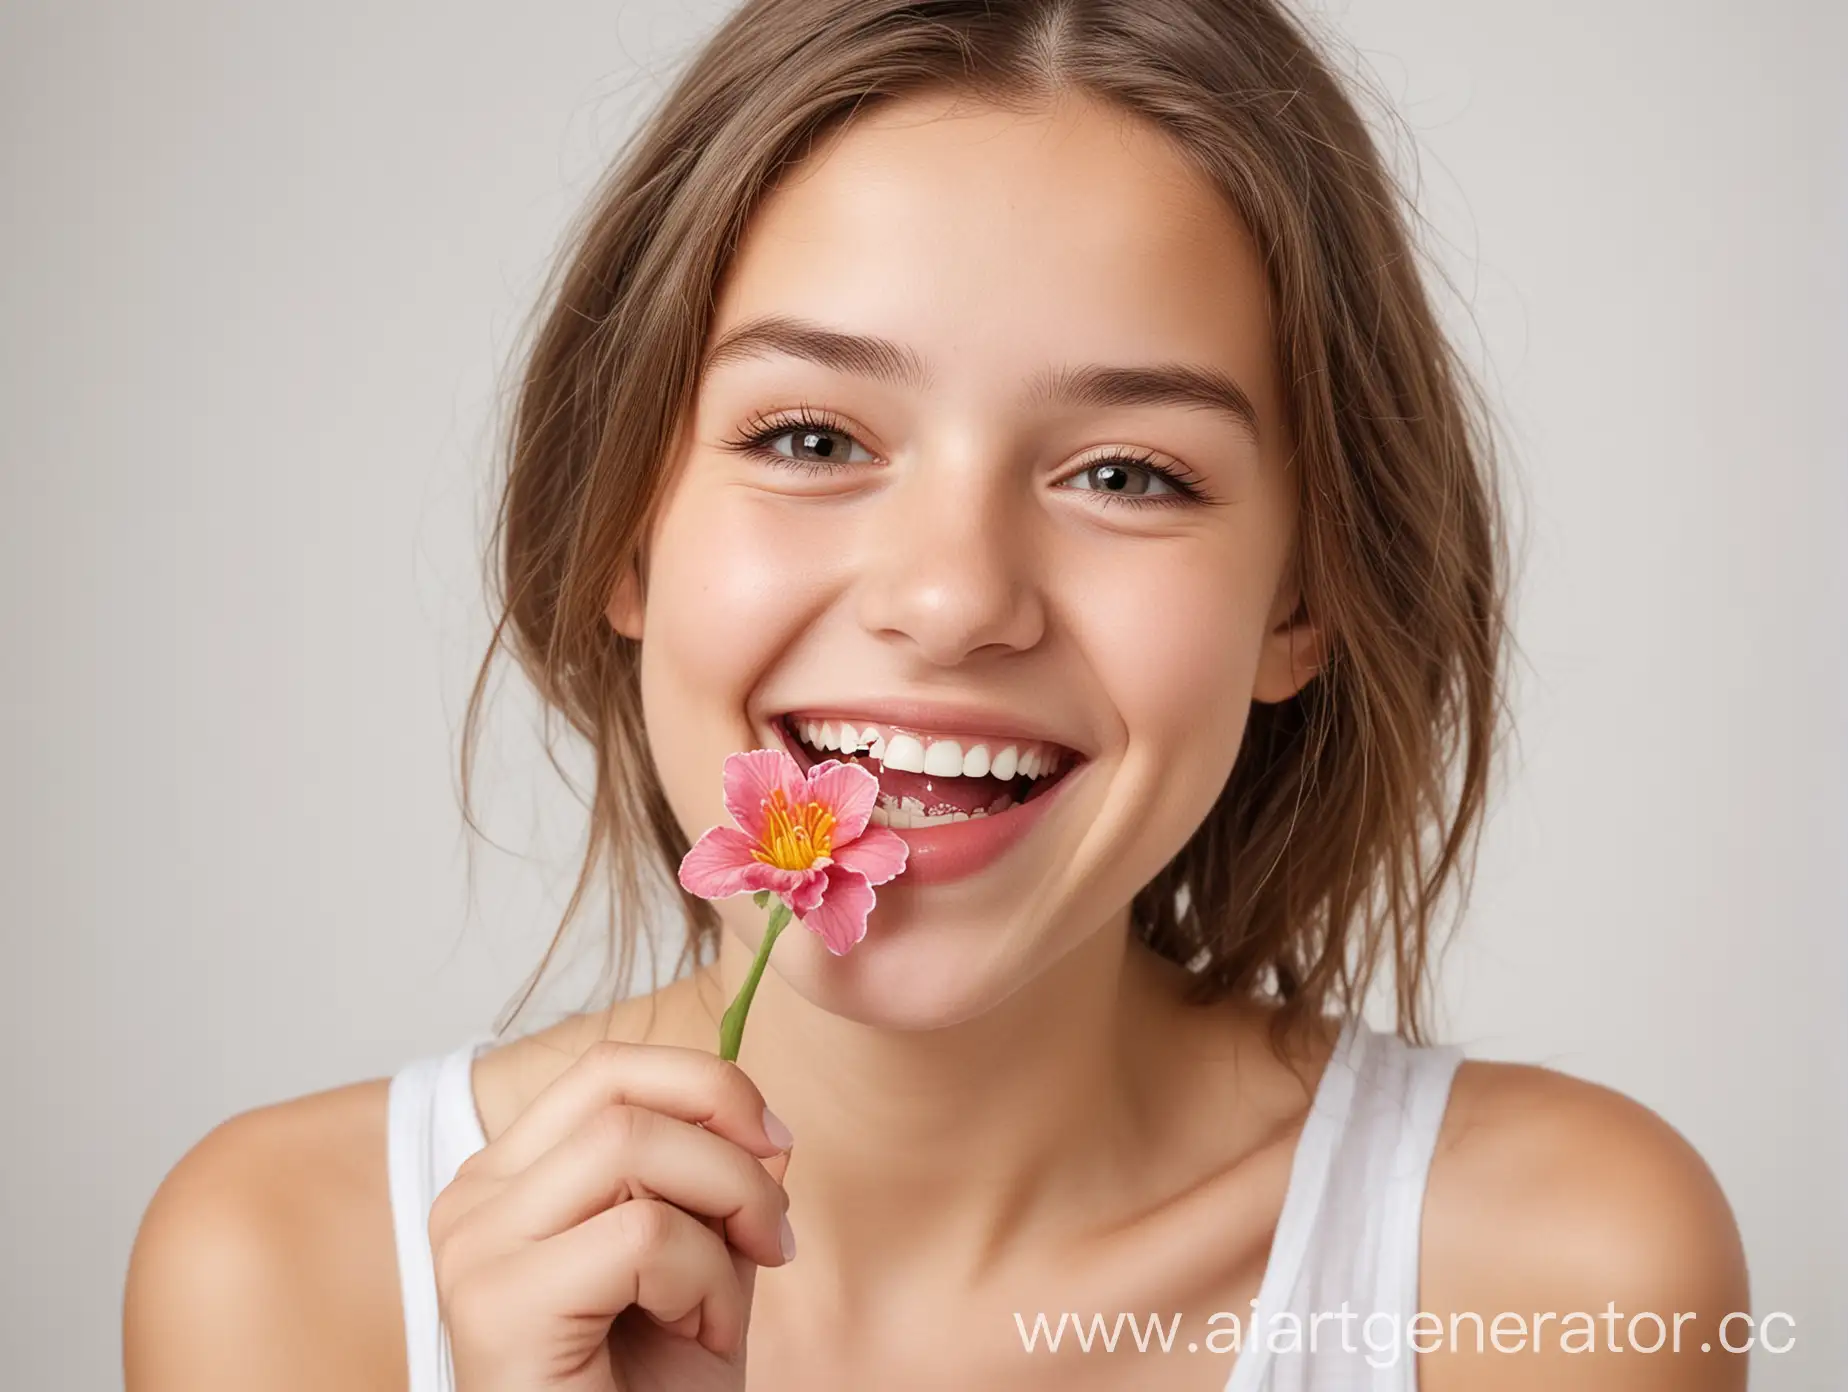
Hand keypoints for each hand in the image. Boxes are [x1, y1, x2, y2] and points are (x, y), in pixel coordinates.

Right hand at [428, 1041, 794, 1391]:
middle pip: (621, 1096)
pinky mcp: (497, 1306)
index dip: (707, 1085)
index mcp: (509, 1181)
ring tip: (724, 1303)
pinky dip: (704, 1282)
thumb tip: (759, 1119)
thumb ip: (718, 1186)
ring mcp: (472, 1251)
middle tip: (776, 1235)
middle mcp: (472, 1202)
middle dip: (731, 1151)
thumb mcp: (702, 1266)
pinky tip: (700, 1337)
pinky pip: (641, 1234)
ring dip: (721, 1213)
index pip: (608, 1070)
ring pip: (631, 1146)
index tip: (778, 1144)